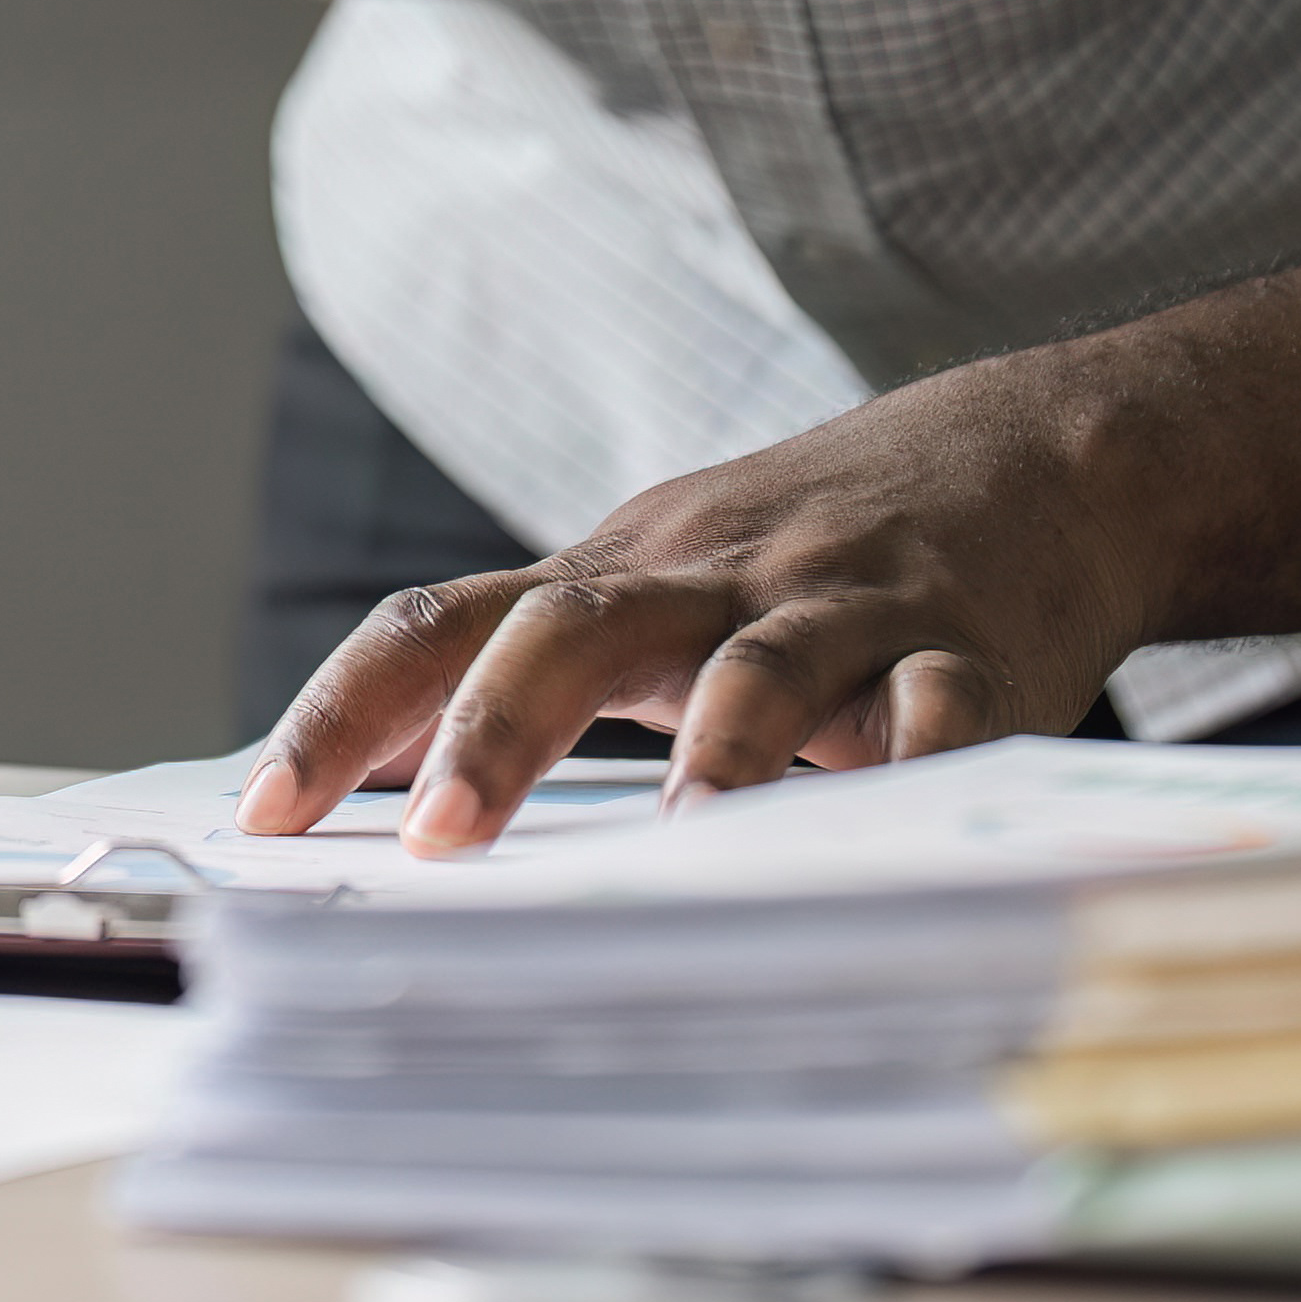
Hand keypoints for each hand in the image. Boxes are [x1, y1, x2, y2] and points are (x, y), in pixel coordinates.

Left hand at [230, 376, 1156, 855]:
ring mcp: (843, 609)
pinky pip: (946, 709)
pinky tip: (900, 818)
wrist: (1035, 455)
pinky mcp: (971, 651)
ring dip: (716, 751)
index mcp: (617, 576)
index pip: (442, 622)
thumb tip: (372, 792)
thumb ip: (533, 676)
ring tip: (680, 847)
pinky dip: (924, 763)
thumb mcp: (661, 587)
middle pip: (574, 630)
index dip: (345, 712)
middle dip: (494, 732)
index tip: (265, 818)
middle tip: (436, 842)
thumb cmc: (805, 554)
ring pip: (761, 669)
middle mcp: (711, 578)